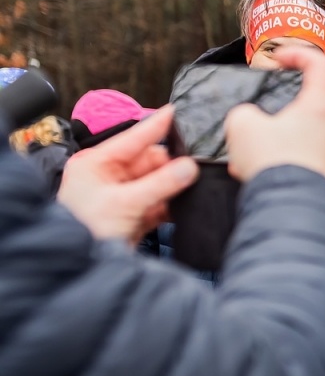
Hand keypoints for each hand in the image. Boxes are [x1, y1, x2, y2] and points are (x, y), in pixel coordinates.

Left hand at [56, 107, 198, 243]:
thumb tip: (190, 167)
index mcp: (97, 164)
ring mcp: (120, 196)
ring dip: (173, 187)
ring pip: (156, 183)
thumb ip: (161, 184)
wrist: (79, 265)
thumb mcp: (125, 203)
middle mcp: (108, 176)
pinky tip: (185, 206)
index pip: (132, 139)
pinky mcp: (132, 214)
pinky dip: (170, 205)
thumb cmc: (87, 228)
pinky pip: (158, 202)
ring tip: (193, 186)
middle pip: (149, 162)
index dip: (156, 126)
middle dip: (171, 167)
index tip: (176, 111)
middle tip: (194, 168)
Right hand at [225, 48, 324, 184]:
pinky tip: (267, 172)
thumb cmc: (272, 162)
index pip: (321, 65)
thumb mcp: (242, 125)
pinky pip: (309, 160)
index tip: (280, 60)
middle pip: (313, 104)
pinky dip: (289, 160)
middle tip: (260, 121)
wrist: (290, 210)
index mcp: (321, 107)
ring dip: (284, 138)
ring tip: (257, 154)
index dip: (300, 54)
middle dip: (284, 109)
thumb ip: (245, 112)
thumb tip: (250, 120)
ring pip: (310, 134)